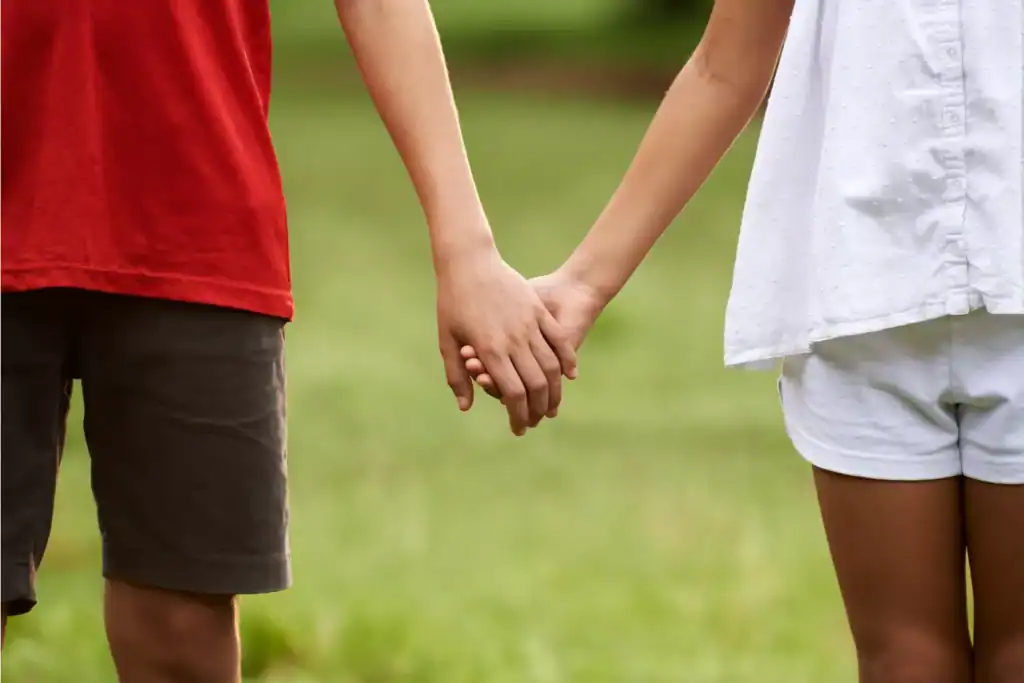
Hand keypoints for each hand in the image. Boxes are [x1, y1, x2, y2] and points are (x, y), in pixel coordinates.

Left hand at [437, 250, 577, 435]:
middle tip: (535, 422)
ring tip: (551, 405)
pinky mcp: (538, 311)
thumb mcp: (447, 340)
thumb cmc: (453, 302)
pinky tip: (569, 376)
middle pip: (536, 385)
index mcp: (490, 350)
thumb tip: (466, 407)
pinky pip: (559, 341)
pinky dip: (567, 361)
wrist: (470, 261)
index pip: (512, 393)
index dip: (518, 415)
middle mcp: (513, 340)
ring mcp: (529, 324)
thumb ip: (457, 376)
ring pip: (551, 366)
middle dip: (537, 409)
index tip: (518, 427)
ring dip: (554, 390)